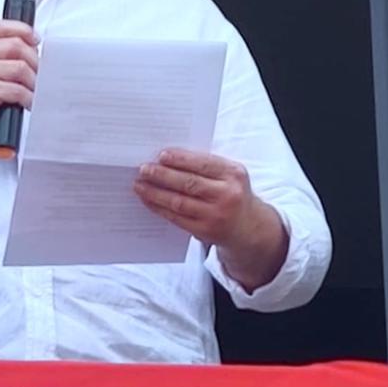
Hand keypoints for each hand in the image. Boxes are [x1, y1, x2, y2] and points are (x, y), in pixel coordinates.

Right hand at [0, 21, 39, 155]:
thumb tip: (26, 57)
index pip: (2, 27)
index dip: (23, 30)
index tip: (36, 41)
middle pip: (17, 45)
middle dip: (35, 61)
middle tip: (39, 75)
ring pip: (21, 67)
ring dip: (33, 82)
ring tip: (34, 92)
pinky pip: (18, 90)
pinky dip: (28, 98)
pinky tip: (27, 103)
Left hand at [133, 150, 284, 284]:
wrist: (247, 227)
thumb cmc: (232, 194)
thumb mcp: (229, 175)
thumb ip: (206, 166)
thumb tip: (168, 159)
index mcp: (234, 174)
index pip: (203, 163)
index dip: (180, 159)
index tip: (161, 155)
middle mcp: (227, 195)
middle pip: (189, 183)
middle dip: (163, 175)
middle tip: (144, 169)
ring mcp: (216, 215)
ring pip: (179, 202)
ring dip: (155, 193)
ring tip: (140, 185)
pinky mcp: (205, 231)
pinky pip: (177, 218)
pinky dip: (160, 208)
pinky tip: (148, 200)